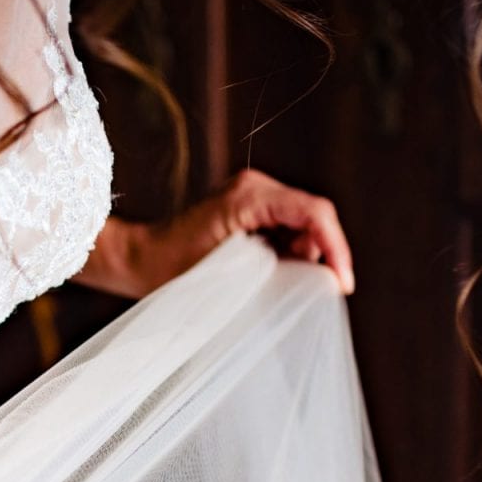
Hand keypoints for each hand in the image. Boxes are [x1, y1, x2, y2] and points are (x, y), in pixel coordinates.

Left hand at [82, 169, 354, 297]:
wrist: (139, 261)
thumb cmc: (171, 271)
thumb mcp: (227, 275)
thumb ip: (276, 273)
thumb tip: (317, 281)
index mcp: (249, 195)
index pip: (314, 213)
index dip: (336, 249)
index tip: (342, 284)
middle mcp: (255, 187)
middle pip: (314, 217)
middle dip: (321, 256)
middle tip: (315, 293)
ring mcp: (254, 196)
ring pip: (304, 226)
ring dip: (305, 259)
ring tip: (283, 287)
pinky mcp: (251, 210)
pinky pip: (287, 230)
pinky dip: (290, 256)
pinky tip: (274, 278)